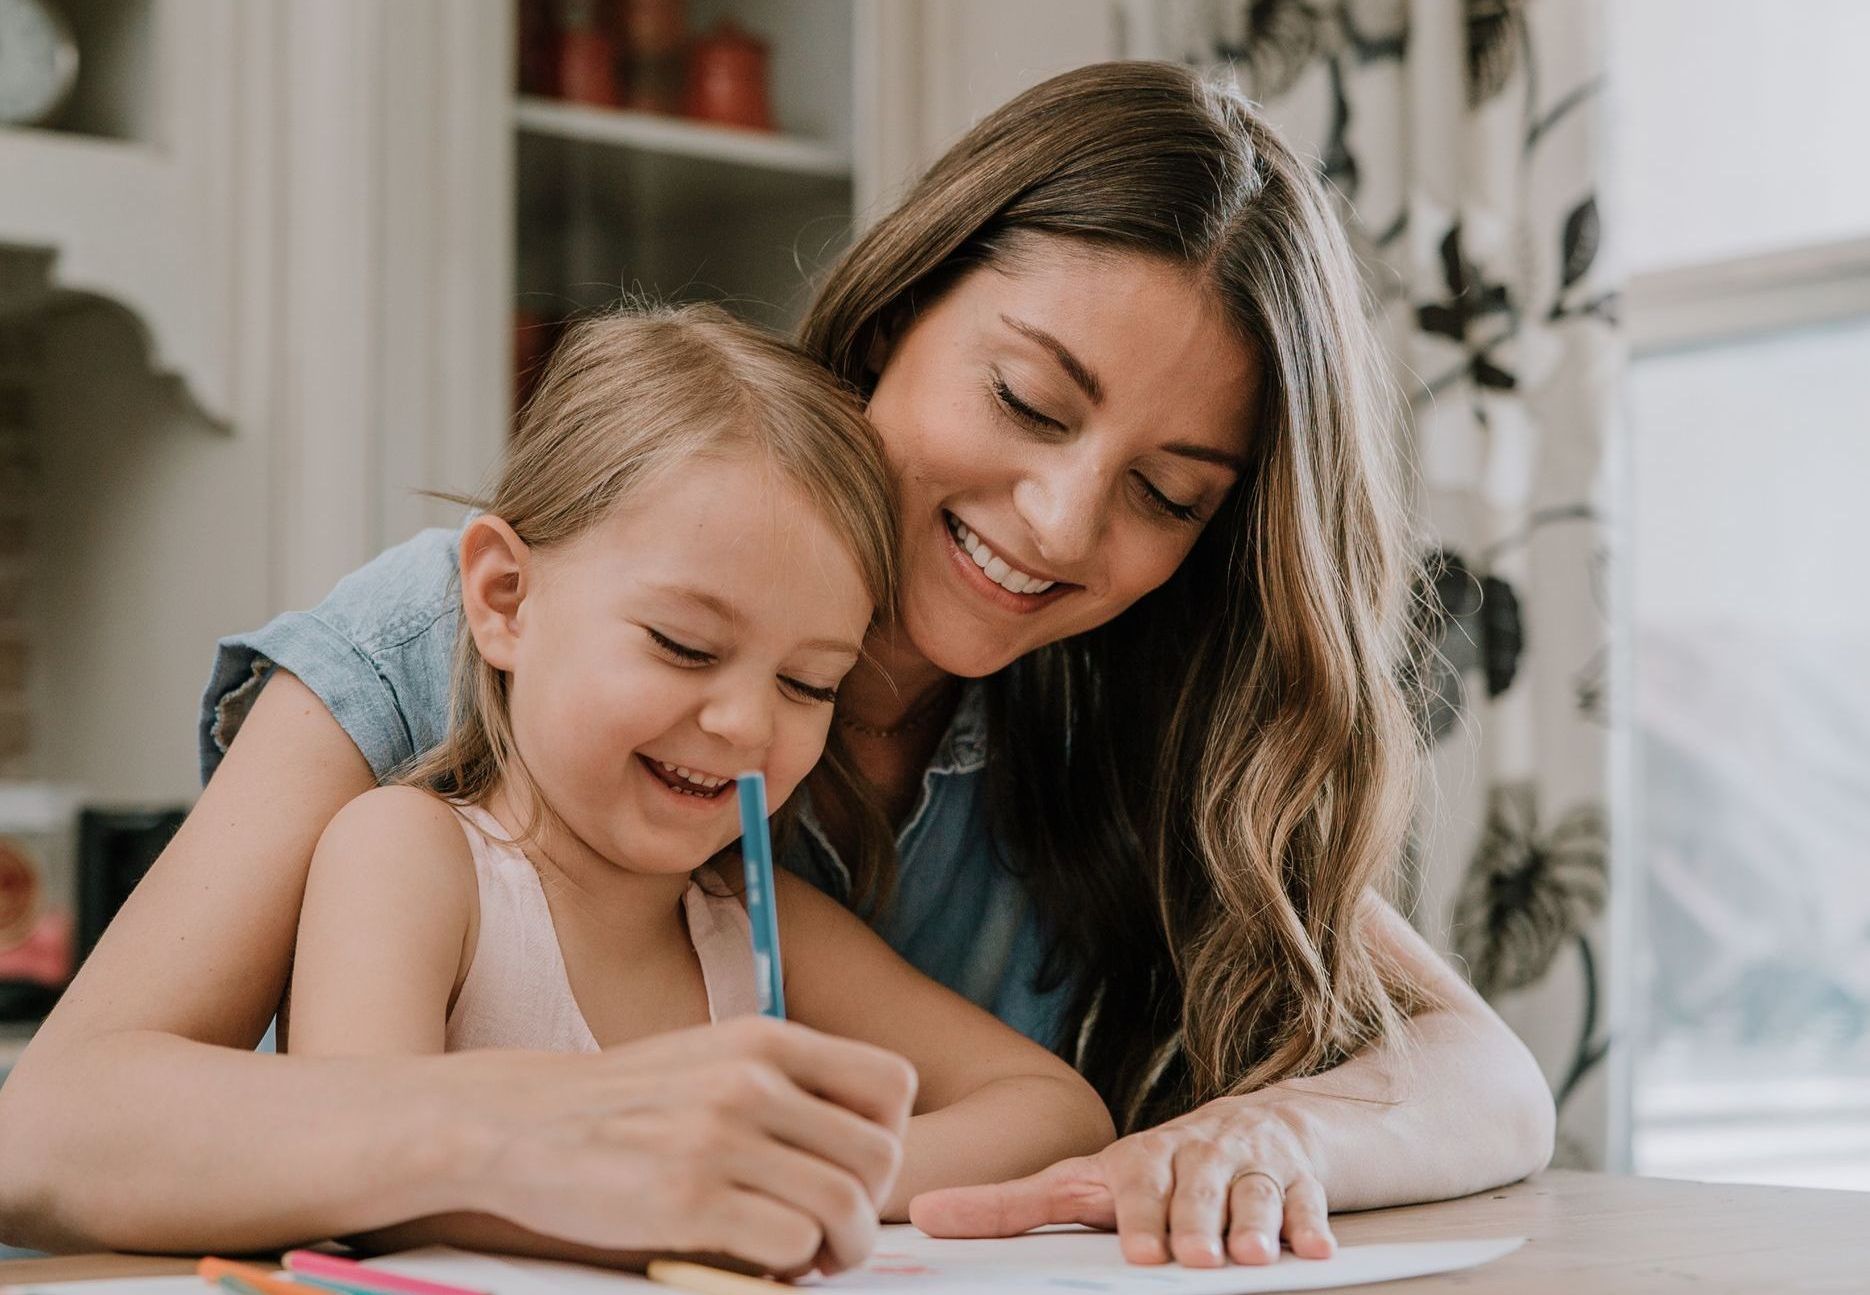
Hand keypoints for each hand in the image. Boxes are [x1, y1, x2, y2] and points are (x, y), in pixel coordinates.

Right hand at [451, 1017, 916, 1274]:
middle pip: (880, 1155)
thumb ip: (785, 1083)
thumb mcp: (712, 1057)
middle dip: (870, 1206)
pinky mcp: (687, 1200)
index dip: (889, 1137)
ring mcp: (719, 1138)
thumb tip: (868, 1142)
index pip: (892, 1084)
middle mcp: (750, 1080)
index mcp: (765, 1039)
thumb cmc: (624, 1102)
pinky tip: (762, 1266)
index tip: (852, 1170)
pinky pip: (791, 1243)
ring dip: (842, 1247)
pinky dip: (791, 1267)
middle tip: (834, 1230)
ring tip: (809, 1258)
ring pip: (845, 1204)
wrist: (517, 1121)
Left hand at [909, 1093, 1334, 1267]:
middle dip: (1196, 1221)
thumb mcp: (1084, 1181)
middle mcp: (1197, 1157)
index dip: (1138, 1215)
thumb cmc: (1156, 1170)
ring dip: (1252, 1225)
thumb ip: (1007, 1204)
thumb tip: (920, 1213)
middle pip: (1197, 1189)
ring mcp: (1250, 1168)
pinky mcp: (1299, 1183)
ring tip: (1250, 1255)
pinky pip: (1307, 1205)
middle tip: (1193, 1258)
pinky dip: (1311, 1227)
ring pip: (1252, 1195)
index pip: (1135, 1183)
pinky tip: (1315, 1251)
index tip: (1140, 1250)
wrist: (1262, 1123)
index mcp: (1141, 1160)